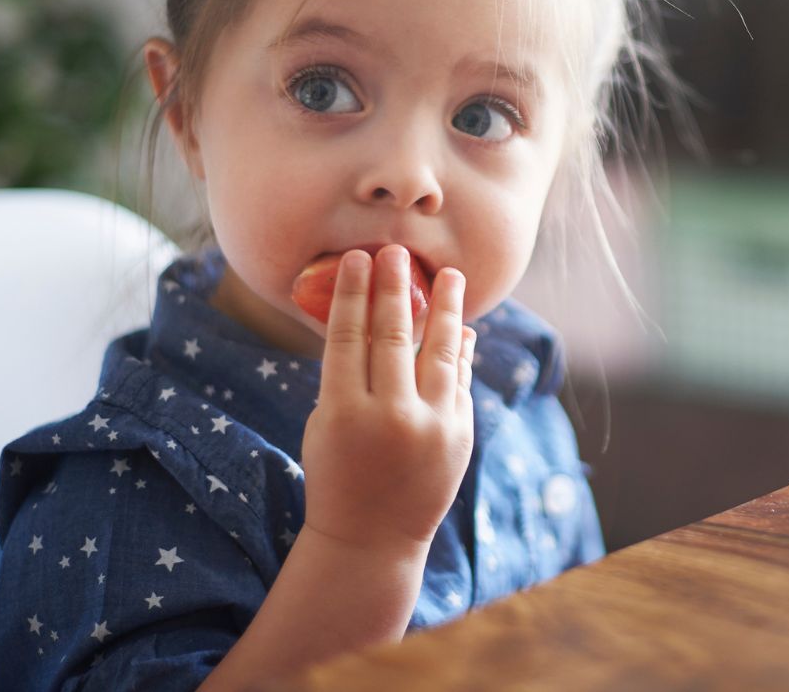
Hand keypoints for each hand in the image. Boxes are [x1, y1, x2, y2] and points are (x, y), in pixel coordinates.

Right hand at [298, 246, 475, 552]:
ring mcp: (431, 427)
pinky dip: (461, 352)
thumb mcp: (326, 424)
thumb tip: (379, 320)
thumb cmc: (337, 473)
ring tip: (451, 275)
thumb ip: (349, 376)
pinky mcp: (459, 436)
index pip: (348, 337)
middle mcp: (390, 417)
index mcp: (343, 413)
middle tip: (397, 251)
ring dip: (446, 309)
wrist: (371, 538)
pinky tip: (462, 327)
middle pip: (393, 336)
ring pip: (441, 352)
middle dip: (395, 288)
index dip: (354, 293)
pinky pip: (460, 381)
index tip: (358, 259)